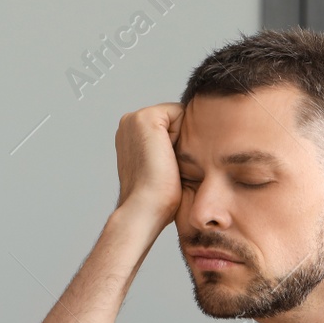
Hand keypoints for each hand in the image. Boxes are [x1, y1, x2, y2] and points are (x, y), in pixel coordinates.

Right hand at [113, 102, 184, 235]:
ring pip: (179, 116)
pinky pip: (181, 113)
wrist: (145, 209)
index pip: (170, 125)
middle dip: (182, 139)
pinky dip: (184, 135)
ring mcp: (135, 118)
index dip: (181, 144)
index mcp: (130, 134)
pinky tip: (171, 156)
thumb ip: (169, 150)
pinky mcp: (146, 118)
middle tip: (169, 166)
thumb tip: (194, 145)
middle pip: (176, 119)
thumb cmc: (156, 199)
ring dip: (184, 139)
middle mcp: (129, 123)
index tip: (170, 167)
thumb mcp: (163, 167)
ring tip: (169, 162)